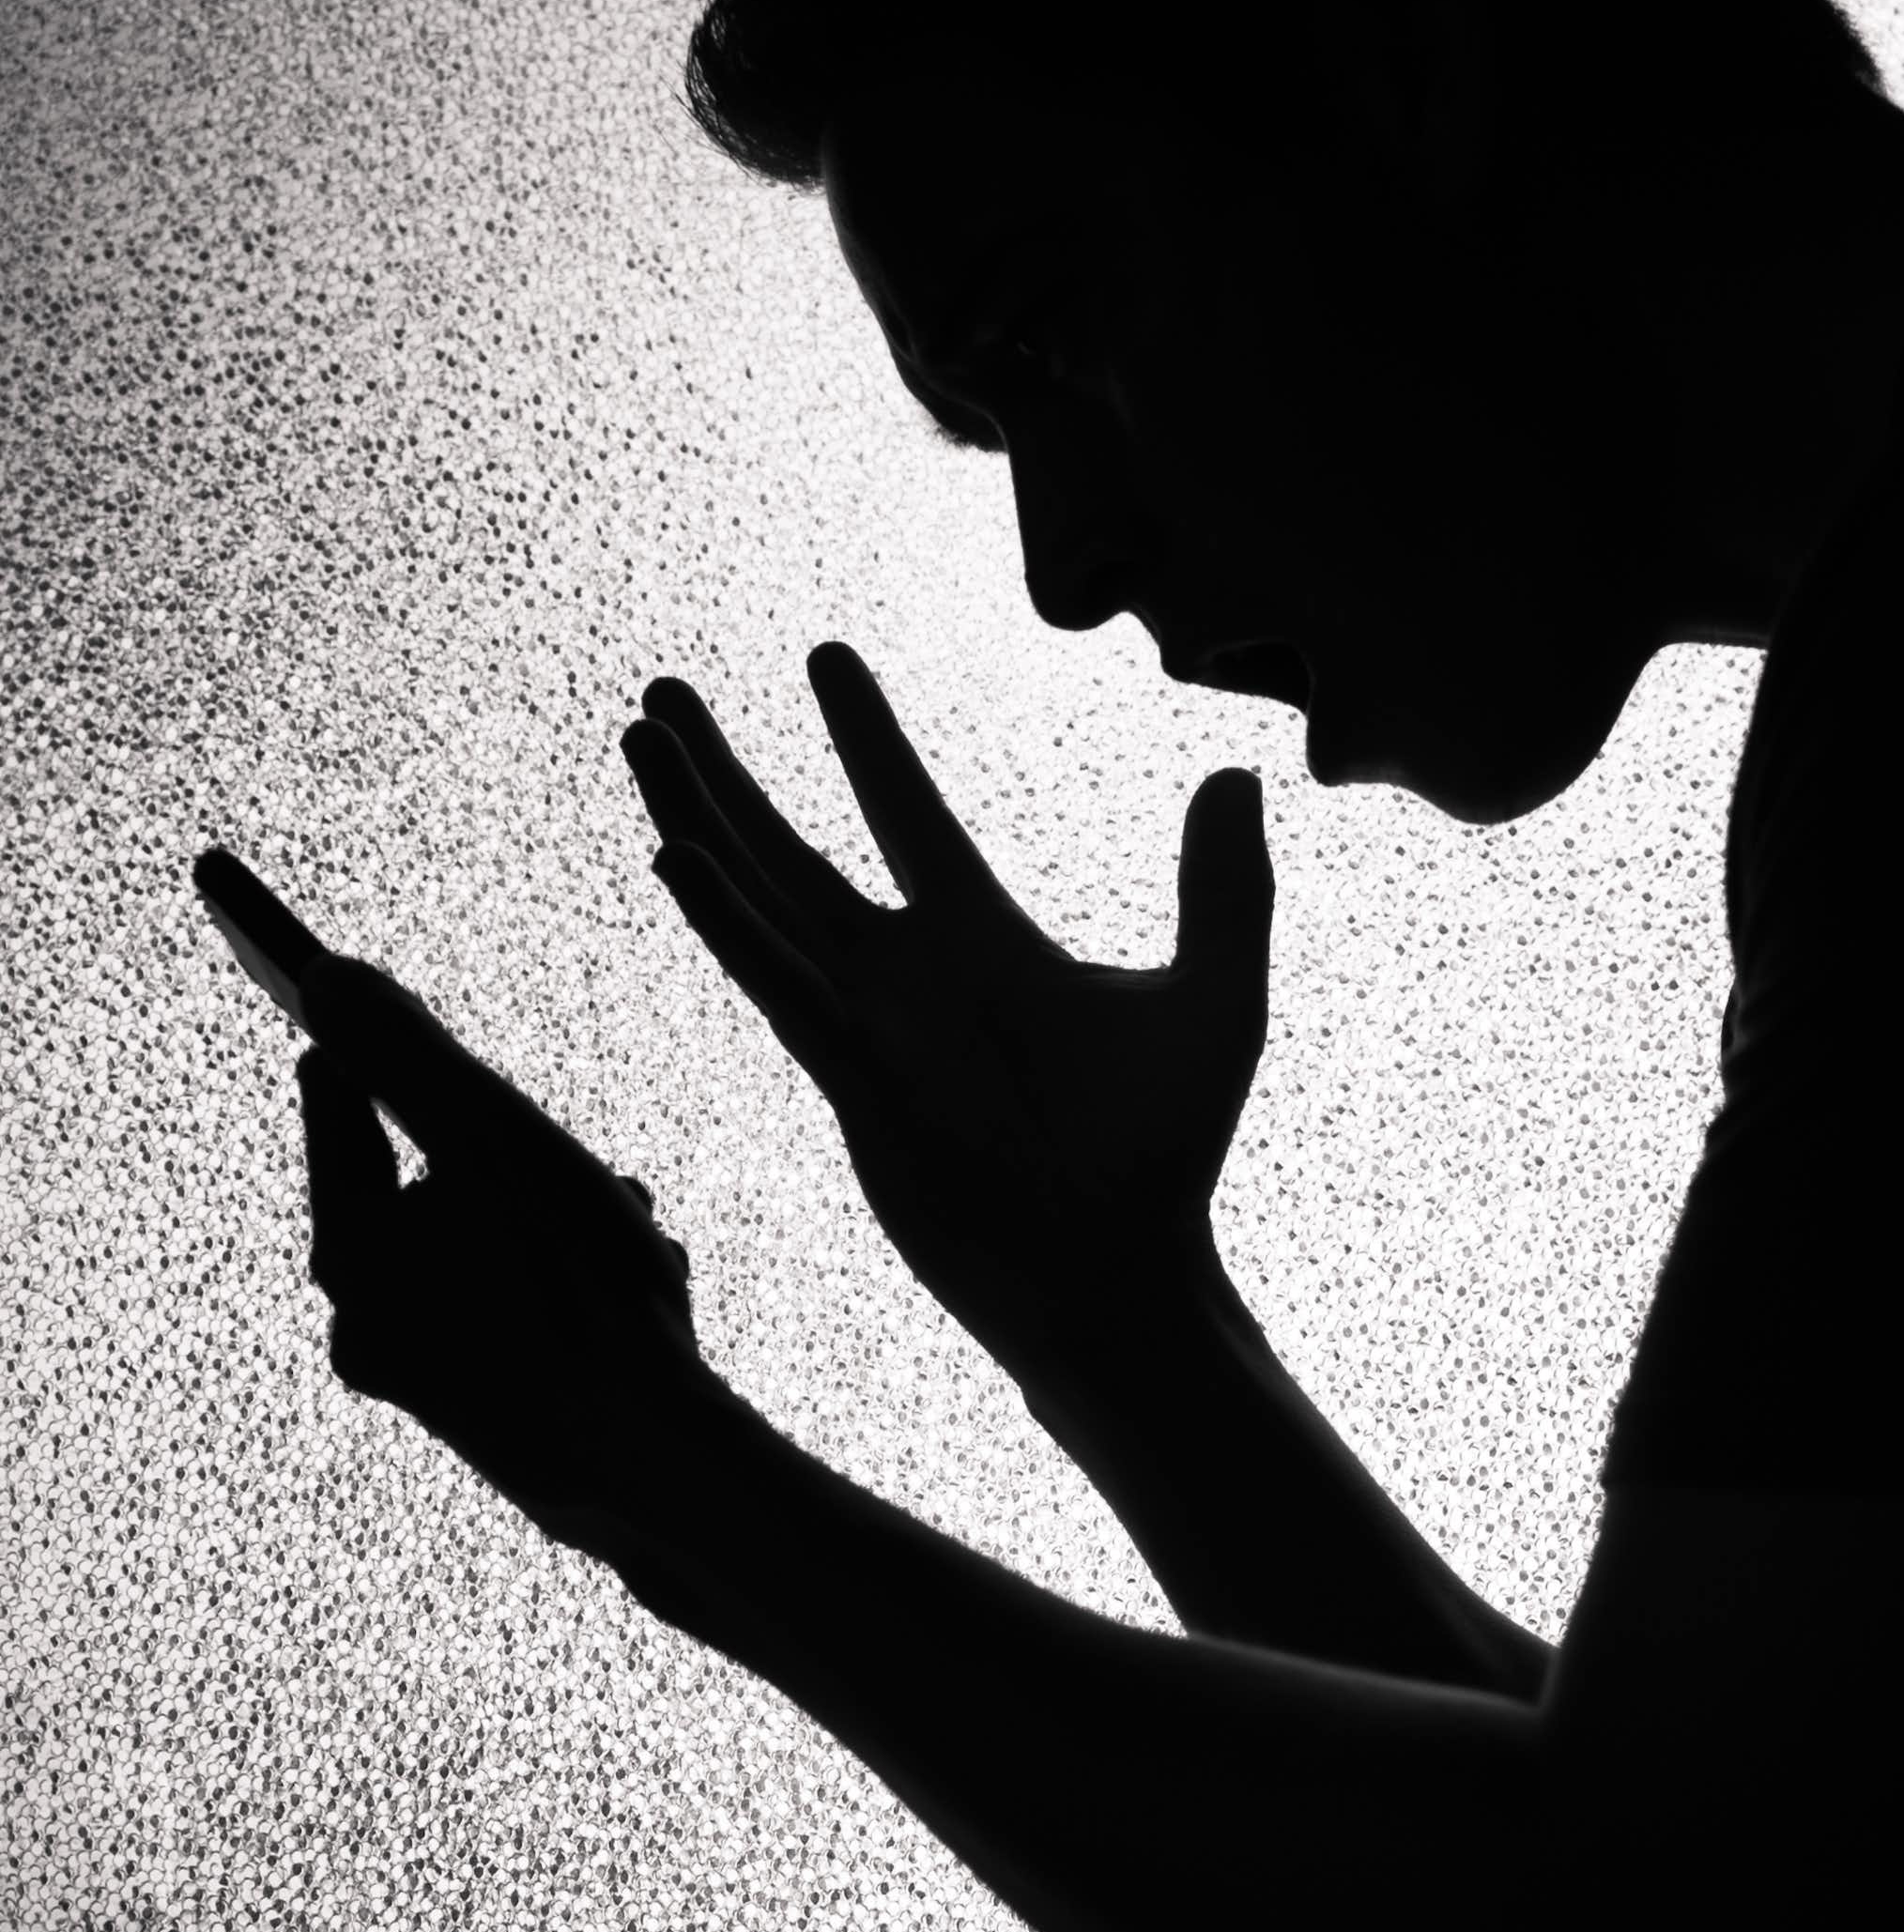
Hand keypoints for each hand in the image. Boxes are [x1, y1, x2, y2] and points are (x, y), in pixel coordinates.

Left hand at [293, 952, 728, 1544]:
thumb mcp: (495, 1141)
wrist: (651, 1467)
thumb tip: (329, 975)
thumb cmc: (574, 1289)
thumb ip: (408, 1054)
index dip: (374, 1048)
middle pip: (427, 1183)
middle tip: (564, 1137)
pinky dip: (576, 1278)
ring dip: (558, 1213)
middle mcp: (367, 1326)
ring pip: (487, 1248)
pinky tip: (650, 1278)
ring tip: (636, 1218)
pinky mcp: (490, 1419)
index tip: (391, 1002)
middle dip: (509, 1151)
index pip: (339, 1113)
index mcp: (351, 1257)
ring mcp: (427, 1382)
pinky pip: (520, 1311)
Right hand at [619, 643, 1273, 1396]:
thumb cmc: (1162, 1151)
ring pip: (761, 900)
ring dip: (700, 818)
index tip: (823, 658)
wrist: (1116, 1273)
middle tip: (664, 695)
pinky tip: (674, 856)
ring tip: (640, 741)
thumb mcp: (1216, 1000)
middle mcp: (907, 974)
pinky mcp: (851, 1081)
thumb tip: (1235, 773)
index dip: (864, 737)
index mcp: (982, 938)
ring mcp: (868, 1025)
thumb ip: (1224, 890)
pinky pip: (776, 985)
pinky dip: (725, 921)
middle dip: (727, 772)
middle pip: (794, 848)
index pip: (904, 811)